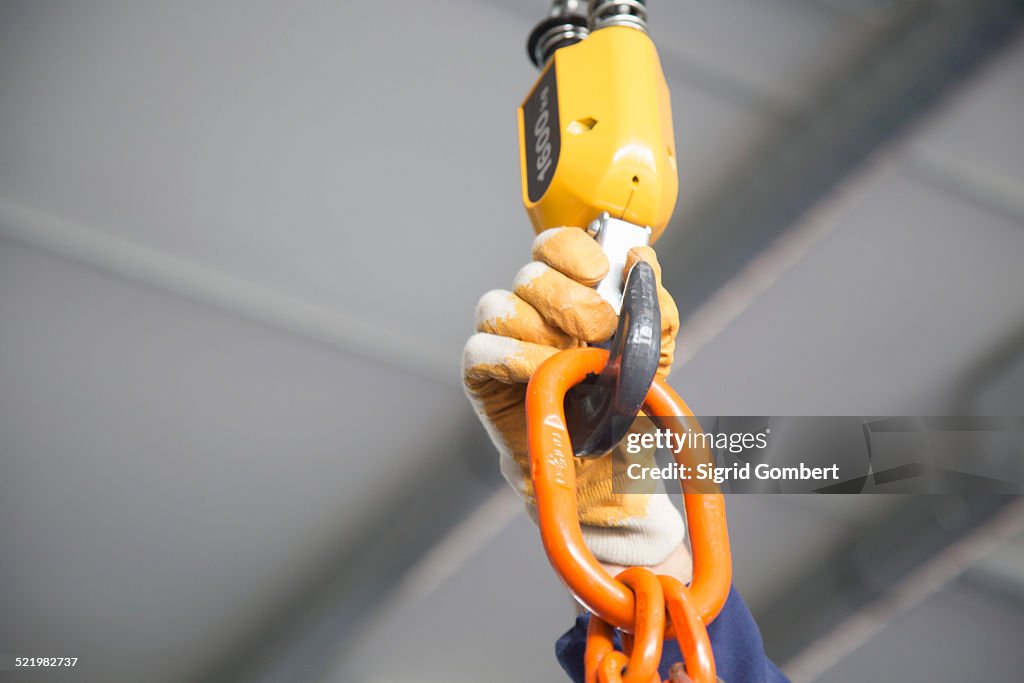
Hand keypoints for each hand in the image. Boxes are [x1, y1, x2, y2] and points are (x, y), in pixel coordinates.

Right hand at [462, 227, 685, 567]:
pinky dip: (514, 357)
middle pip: (530, 274)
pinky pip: (482, 348)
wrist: (608, 465)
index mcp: (569, 291)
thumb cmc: (624, 402)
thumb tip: (641, 257)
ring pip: (500, 306)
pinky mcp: (480, 376)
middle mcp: (530, 309)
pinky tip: (542, 372)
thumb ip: (652, 302)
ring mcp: (501, 341)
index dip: (573, 251)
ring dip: (544, 331)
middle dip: (571, 300)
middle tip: (601, 331)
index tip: (600, 273)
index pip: (553, 243)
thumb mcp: (655, 349)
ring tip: (575, 362)